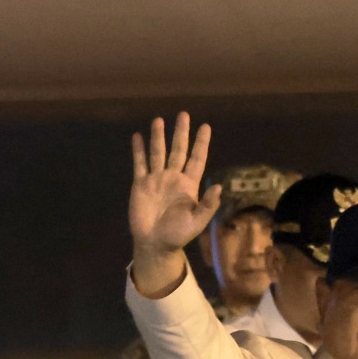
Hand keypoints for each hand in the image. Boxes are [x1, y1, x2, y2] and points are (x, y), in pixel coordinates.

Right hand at [128, 113, 222, 294]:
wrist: (155, 244)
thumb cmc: (178, 235)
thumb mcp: (197, 222)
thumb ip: (208, 205)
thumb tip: (219, 187)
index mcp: (189, 185)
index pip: (197, 159)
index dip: (201, 143)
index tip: (205, 126)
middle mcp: (173, 178)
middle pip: (178, 150)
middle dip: (181, 133)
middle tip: (184, 114)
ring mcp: (156, 179)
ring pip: (158, 153)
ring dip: (158, 137)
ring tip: (159, 120)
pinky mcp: (141, 184)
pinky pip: (140, 164)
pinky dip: (138, 150)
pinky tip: (138, 136)